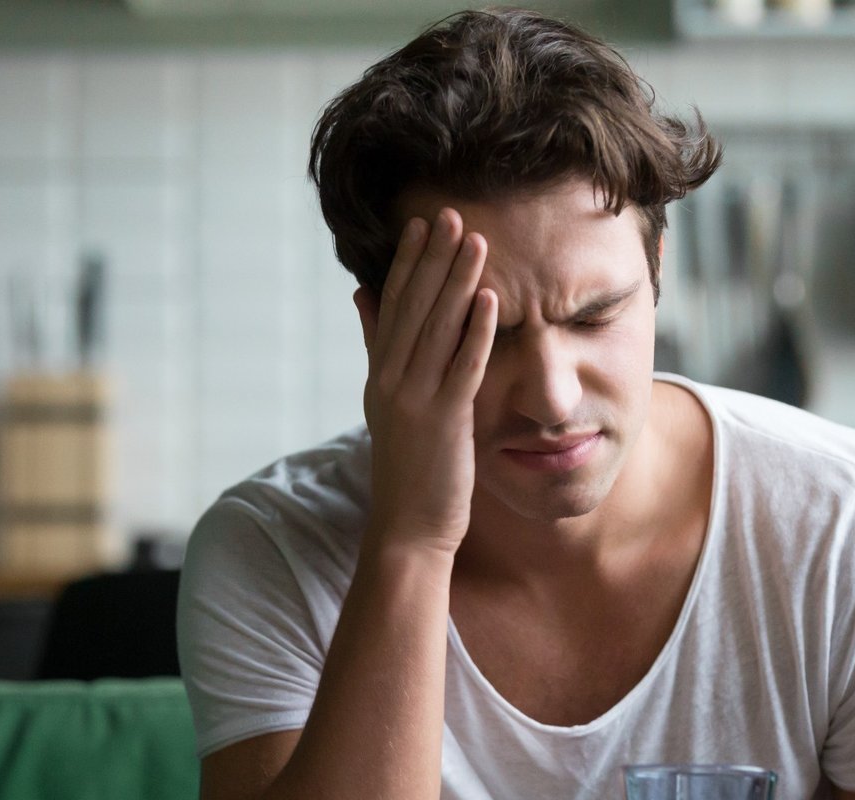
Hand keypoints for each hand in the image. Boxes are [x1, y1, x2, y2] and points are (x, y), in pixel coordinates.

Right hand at [352, 208, 497, 555]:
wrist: (407, 528)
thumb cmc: (408, 468)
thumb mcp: (387, 401)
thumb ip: (377, 347)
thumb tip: (363, 294)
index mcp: (379, 374)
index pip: (393, 306)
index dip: (409, 264)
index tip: (423, 225)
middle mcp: (391, 381)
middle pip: (413, 308)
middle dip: (434, 260)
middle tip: (451, 214)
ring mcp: (414, 400)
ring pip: (437, 330)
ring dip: (458, 283)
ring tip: (476, 242)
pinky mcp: (443, 421)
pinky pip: (461, 368)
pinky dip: (475, 333)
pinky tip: (491, 301)